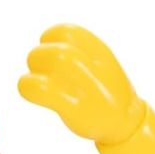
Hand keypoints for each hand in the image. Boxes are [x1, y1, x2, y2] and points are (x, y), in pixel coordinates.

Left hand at [18, 25, 145, 145]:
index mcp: (99, 52)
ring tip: (33, 79)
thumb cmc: (104, 90)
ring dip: (35, 69)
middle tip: (36, 67)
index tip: (45, 48)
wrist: (124, 121)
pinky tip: (30, 91)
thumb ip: (80, 49)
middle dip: (38, 56)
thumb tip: (48, 45)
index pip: (68, 32)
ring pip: (58, 62)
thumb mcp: (101, 61)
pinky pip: (47, 91)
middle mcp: (95, 67)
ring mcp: (86, 88)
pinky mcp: (75, 108)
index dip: (49, 37)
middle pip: (60, 49)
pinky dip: (30, 88)